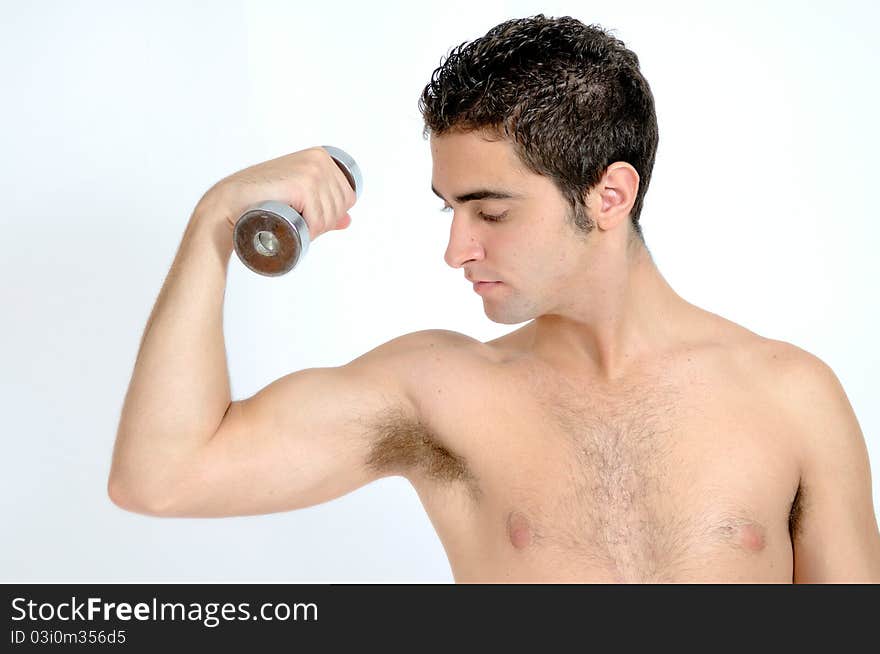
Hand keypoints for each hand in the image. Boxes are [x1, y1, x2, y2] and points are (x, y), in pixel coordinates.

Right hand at [195, 147, 356, 240]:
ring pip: (331, 214)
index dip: (333, 215)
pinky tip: (294, 226)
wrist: (230, 203)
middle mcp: (319, 159)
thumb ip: (325, 206)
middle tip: (300, 224)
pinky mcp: (302, 184)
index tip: (310, 218)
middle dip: (325, 223)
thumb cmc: (261, 201)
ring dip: (316, 229)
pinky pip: (319, 218)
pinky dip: (310, 230)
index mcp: (322, 157)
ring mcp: (312, 170)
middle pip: (342, 205)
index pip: (348, 196)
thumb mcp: (299, 199)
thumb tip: (348, 220)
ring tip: (294, 225)